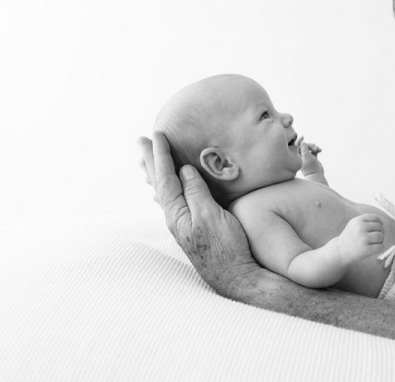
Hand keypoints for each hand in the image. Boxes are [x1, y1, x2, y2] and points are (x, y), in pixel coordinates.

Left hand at [138, 133, 261, 296]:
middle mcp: (176, 218)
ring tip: (148, 161)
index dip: (161, 155)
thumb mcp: (211, 216)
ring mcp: (184, 225)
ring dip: (157, 174)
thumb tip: (183, 171)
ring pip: (165, 192)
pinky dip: (169, 189)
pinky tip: (168, 192)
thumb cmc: (226, 249)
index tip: (157, 134)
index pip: (165, 177)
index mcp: (177, 213)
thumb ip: (195, 192)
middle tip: (141, 141)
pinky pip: (175, 201)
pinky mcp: (194, 229)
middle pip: (160, 183)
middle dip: (151, 160)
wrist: (236, 278)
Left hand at [298, 136, 324, 178]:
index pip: (296, 146)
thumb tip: (302, 142)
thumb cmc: (310, 167)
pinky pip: (314, 150)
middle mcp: (301, 156)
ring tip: (318, 150)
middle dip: (310, 145)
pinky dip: (317, 149)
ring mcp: (307, 156)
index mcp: (296, 156)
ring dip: (314, 147)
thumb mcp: (306, 156)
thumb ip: (304, 148)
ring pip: (310, 147)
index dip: (299, 140)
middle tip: (314, 148)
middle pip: (304, 145)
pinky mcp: (313, 157)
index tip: (302, 137)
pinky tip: (320, 150)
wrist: (316, 174)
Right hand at [335, 213, 384, 261]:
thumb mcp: (354, 225)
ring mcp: (363, 239)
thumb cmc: (350, 238)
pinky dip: (380, 248)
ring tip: (375, 242)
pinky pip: (380, 246)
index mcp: (357, 221)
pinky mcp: (365, 250)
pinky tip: (374, 248)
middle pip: (379, 227)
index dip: (379, 223)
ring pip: (381, 236)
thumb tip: (381, 223)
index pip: (375, 218)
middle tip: (375, 238)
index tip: (378, 228)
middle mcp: (360, 228)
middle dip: (380, 232)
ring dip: (380, 240)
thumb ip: (366, 221)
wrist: (340, 251)